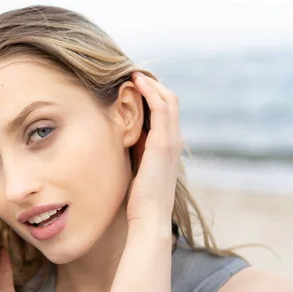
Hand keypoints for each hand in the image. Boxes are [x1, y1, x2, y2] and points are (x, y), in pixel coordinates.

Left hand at [126, 72, 182, 229]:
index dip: (150, 94)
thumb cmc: (139, 198)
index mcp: (166, 146)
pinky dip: (151, 92)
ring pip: (168, 99)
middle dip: (151, 84)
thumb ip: (133, 150)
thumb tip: (119, 137)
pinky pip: (163, 108)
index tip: (131, 84)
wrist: (149, 218)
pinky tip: (137, 83)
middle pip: (169, 100)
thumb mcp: (135, 167)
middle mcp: (174, 140)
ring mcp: (172, 141)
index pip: (164, 111)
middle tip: (131, 73)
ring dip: (151, 83)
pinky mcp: (165, 144)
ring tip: (133, 72)